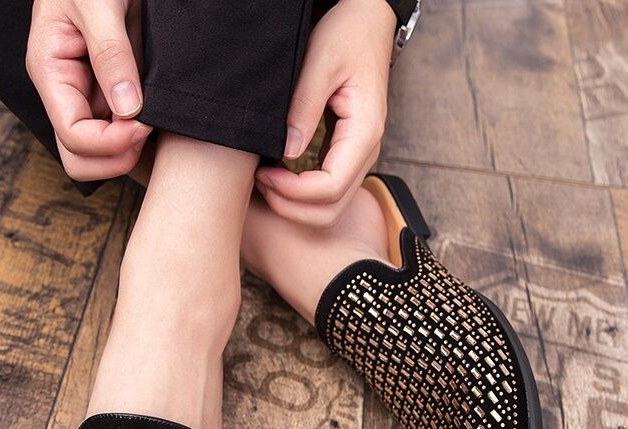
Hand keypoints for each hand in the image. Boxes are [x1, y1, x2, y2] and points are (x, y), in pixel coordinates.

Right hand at [26, 0, 151, 181]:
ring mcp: (88, 98)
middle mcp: (66, 94)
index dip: (110, 142)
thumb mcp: (97, 3)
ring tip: (155, 126)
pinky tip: (160, 124)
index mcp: (51, 73)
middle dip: (116, 158)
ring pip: (101, 155)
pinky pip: (121, 134)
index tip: (143, 124)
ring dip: (128, 153)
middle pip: (80, 159)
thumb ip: (111, 53)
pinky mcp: (110, 96)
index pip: (74, 137)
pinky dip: (140, 140)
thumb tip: (128, 109)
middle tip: (148, 133)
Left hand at [255, 0, 395, 226]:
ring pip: (330, 207)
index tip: (262, 173)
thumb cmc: (346, 35)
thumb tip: (287, 153)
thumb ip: (304, 108)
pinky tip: (278, 176)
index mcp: (365, 133)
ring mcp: (360, 157)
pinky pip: (328, 193)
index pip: (330, 188)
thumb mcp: (320, 63)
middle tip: (259, 182)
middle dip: (291, 206)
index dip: (293, 191)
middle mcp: (368, 152)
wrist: (367, 22)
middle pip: (331, 208)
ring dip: (296, 206)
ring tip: (266, 182)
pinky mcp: (348, 155)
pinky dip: (302, 195)